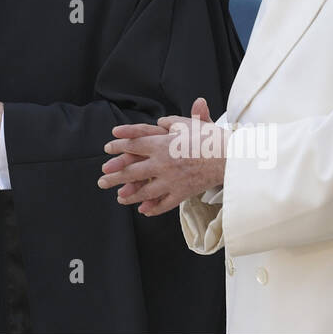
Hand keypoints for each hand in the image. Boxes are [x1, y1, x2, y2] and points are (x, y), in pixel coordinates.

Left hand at [100, 96, 224, 214]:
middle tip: (101, 179)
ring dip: (130, 195)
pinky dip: (153, 208)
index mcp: (162, 144)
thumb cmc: (209, 138)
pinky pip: (164, 203)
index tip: (107, 149)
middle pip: (132, 171)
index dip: (119, 145)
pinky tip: (143, 211)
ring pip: (145, 190)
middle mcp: (162, 163)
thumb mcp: (189, 124)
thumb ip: (171, 123)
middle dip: (114, 176)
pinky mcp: (182, 193)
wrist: (230, 157)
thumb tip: (159, 123)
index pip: (134, 144)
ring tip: (119, 198)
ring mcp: (171, 180)